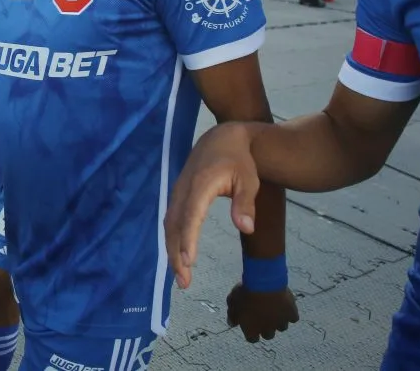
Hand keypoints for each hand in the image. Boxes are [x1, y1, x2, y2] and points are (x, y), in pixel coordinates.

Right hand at [164, 123, 259, 288]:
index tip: (189, 262)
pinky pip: (171, 220)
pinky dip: (172, 240)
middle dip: (176, 254)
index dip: (188, 239)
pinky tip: (178, 256)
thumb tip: (246, 228)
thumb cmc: (240, 160)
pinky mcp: (177, 195)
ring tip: (181, 277)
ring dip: (172, 251)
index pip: (191, 216)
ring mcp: (178, 191)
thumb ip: (246, 203)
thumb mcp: (249, 179)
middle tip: (184, 282)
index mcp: (201, 185)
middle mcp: (183, 190)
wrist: (223, 138)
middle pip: (174, 225)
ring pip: (170, 224)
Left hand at [226, 283, 298, 342]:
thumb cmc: (245, 292)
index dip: (252, 331)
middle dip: (266, 327)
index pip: (252, 339)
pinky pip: (293, 318)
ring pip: (282, 327)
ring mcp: (281, 323)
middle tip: (264, 315)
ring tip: (275, 308)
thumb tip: (232, 323)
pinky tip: (286, 305)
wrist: (263, 282)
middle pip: (268, 335)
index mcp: (251, 330)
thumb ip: (232, 315)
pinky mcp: (291, 314)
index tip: (251, 323)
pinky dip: (290, 313)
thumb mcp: (232, 301)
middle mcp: (267, 330)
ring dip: (278, 320)